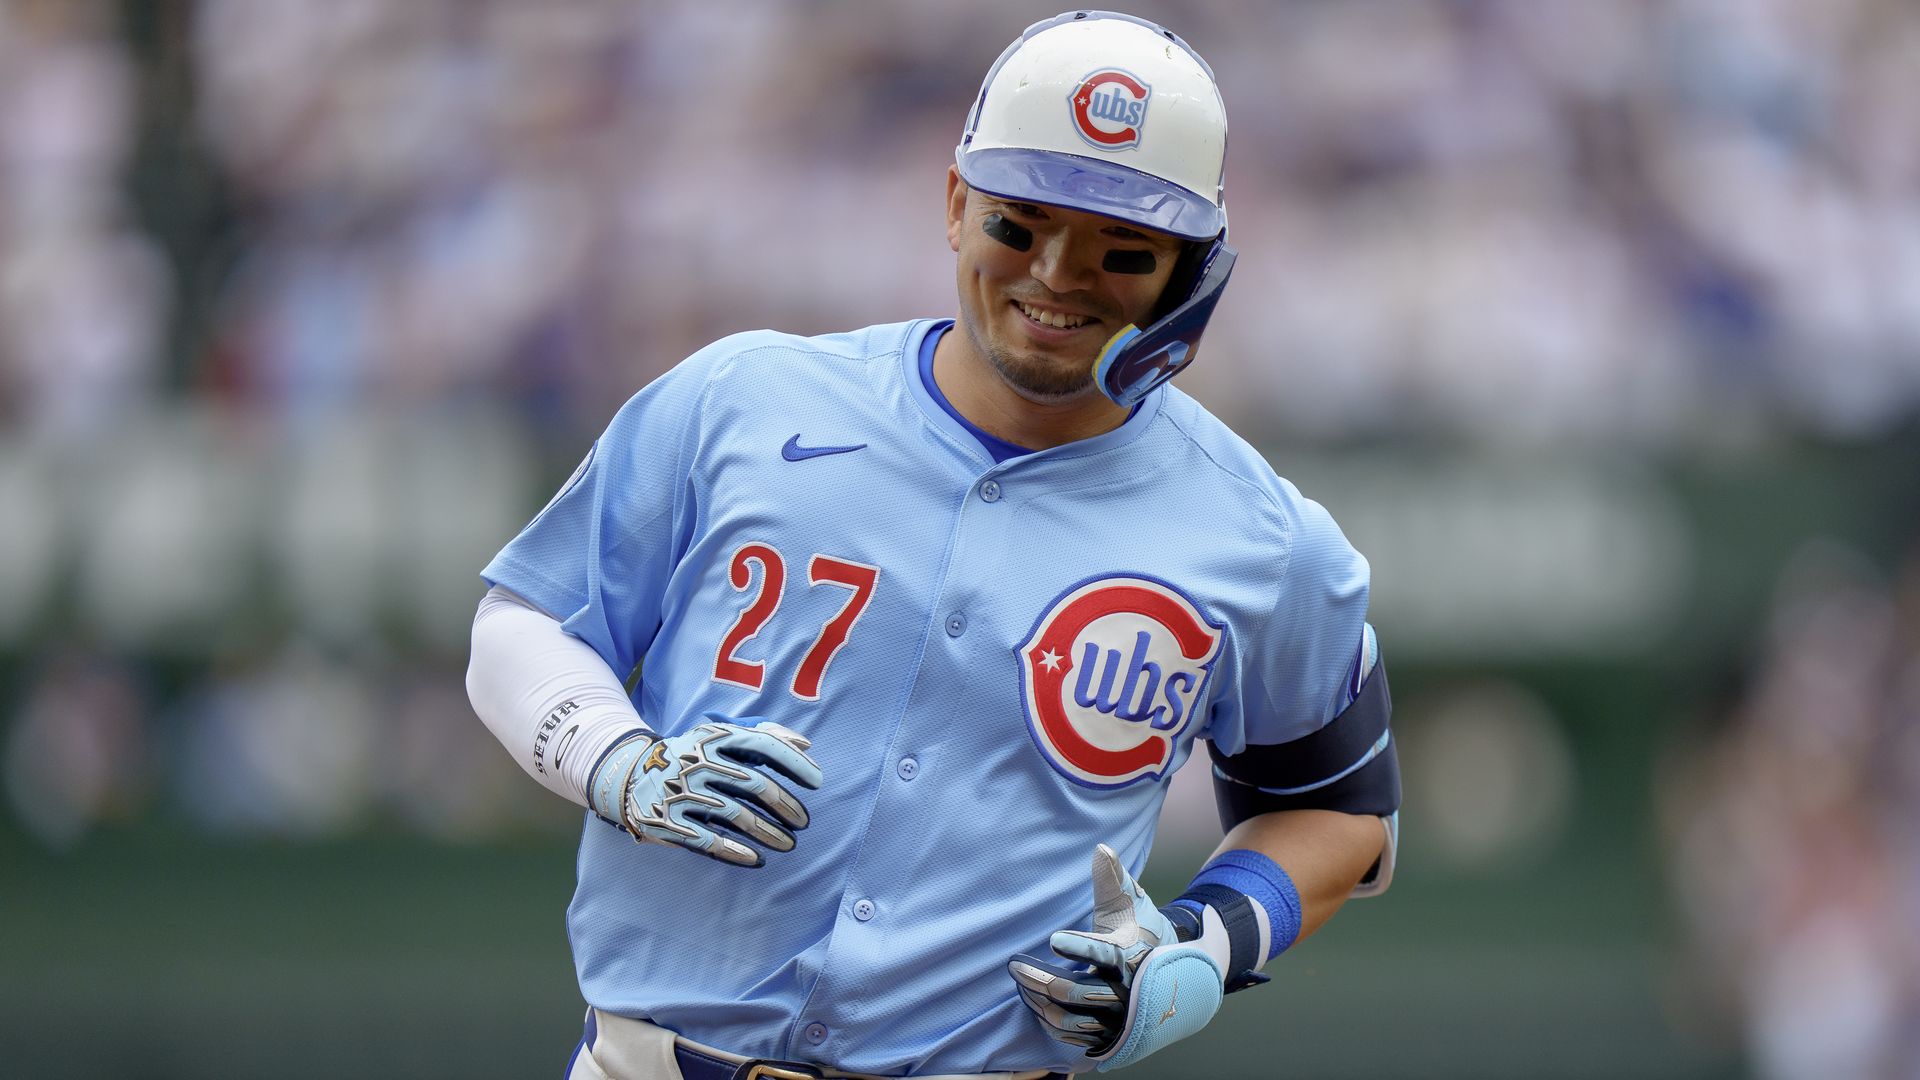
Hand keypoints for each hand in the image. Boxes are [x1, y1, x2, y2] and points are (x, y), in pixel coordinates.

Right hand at [614, 718, 821, 866]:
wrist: (630, 773)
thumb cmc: (691, 754)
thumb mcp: (719, 737)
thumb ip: (762, 735)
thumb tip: (806, 744)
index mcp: (713, 738)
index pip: (762, 746)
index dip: (793, 763)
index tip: (817, 782)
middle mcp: (698, 762)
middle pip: (754, 785)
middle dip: (785, 806)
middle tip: (804, 822)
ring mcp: (682, 792)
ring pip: (737, 816)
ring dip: (769, 833)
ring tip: (789, 844)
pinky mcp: (667, 821)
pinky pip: (708, 840)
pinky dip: (736, 851)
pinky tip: (757, 860)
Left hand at [1009, 844, 1224, 1070]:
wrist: (1175, 975)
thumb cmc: (1144, 931)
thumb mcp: (1133, 903)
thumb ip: (1114, 878)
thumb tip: (1101, 848)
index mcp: (1131, 956)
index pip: (1104, 953)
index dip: (1079, 947)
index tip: (1053, 938)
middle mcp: (1126, 993)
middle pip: (1076, 993)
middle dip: (1040, 979)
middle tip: (1014, 964)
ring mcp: (1117, 1018)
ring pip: (1069, 1018)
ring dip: (1038, 1001)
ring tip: (1020, 982)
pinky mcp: (1109, 1035)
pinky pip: (1072, 1036)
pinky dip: (1048, 1021)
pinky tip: (1033, 1002)